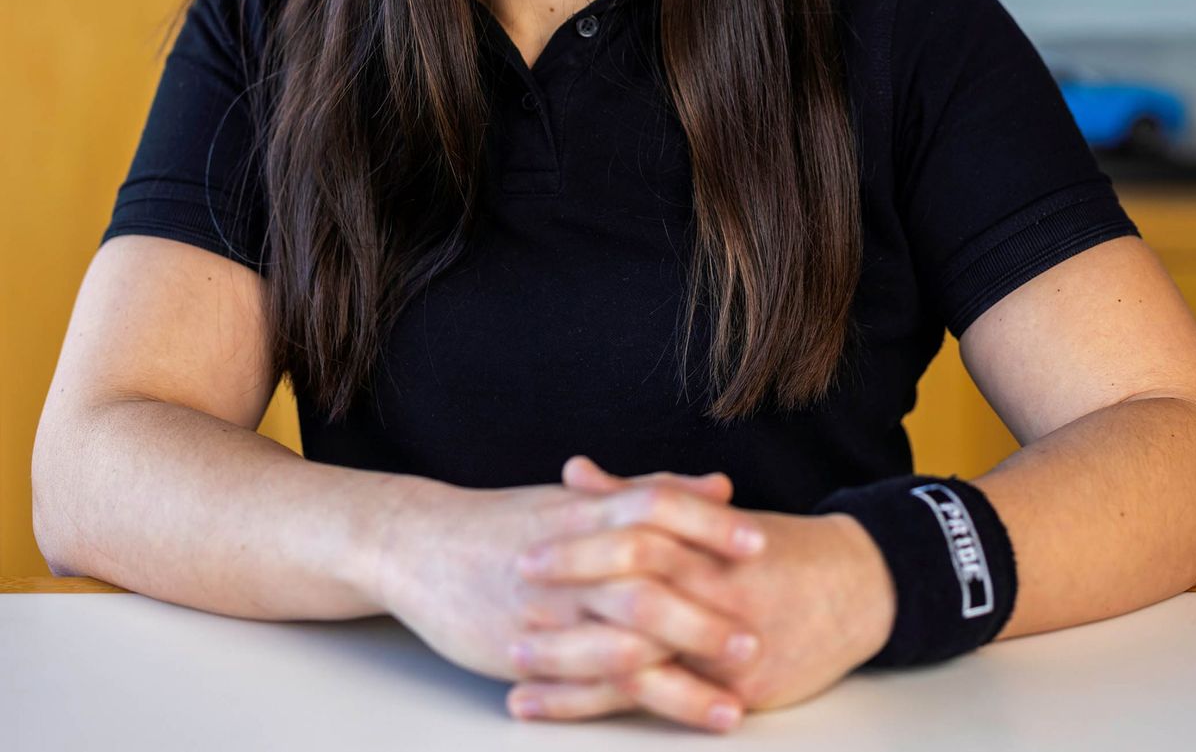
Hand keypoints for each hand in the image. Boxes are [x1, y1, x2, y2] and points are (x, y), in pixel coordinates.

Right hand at [356, 465, 767, 714]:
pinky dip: (626, 708)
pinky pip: (582, 688)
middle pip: (645, 583)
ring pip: (620, 647)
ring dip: (679, 681)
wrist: (421, 546)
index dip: (707, 525)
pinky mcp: (526, 655)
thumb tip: (722, 487)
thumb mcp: (578, 499)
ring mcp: (546, 612)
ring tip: (730, 706)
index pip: (655, 508)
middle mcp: (569, 560)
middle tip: (756, 641)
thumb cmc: (509, 521)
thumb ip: (650, 492)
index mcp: (585, 511)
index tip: (760, 544)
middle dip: (703, 617)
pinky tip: (662, 722)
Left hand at [507, 455, 897, 725]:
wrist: (856, 591)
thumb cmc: (773, 545)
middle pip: (633, 605)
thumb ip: (638, 495)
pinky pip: (663, 707)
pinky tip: (563, 711)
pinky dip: (607, 709)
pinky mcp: (735, 696)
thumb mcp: (709, 514)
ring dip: (575, 674)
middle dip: (569, 616)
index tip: (526, 551)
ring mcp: (727, 652)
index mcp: (707, 543)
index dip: (579, 550)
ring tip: (517, 676)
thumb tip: (574, 470)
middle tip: (511, 615)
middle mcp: (718, 597)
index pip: (635, 542)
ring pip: (642, 667)